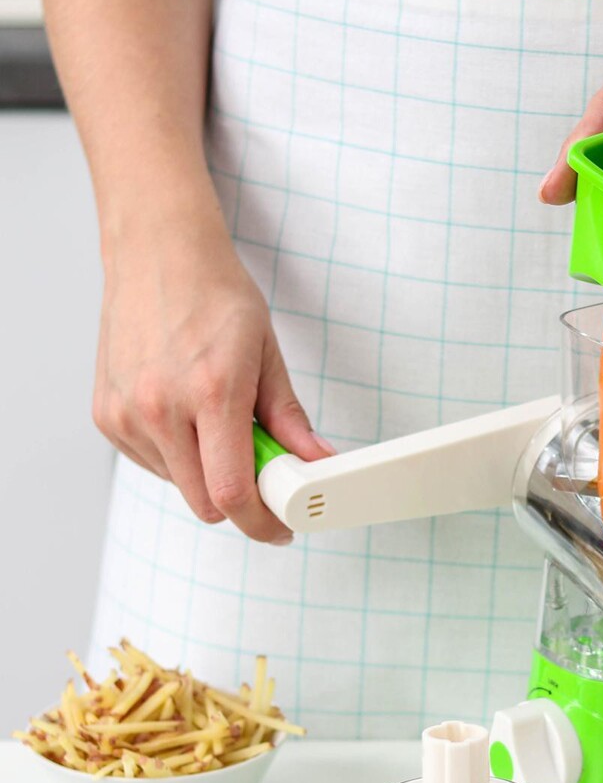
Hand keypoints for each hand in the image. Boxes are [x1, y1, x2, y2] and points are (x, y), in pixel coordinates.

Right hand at [93, 213, 332, 542]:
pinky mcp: (106, 416)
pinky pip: (153, 465)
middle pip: (206, 502)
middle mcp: (161, 406)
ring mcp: (127, 413)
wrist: (159, 254)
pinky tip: (187, 417)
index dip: (262, 522)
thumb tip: (316, 463)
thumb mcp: (268, 355)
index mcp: (211, 391)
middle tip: (261, 470)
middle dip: (240, 500)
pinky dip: (178, 457)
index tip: (281, 528)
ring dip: (207, 474)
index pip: (233, 491)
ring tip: (218, 422)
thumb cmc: (215, 296)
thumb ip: (290, 420)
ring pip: (179, 486)